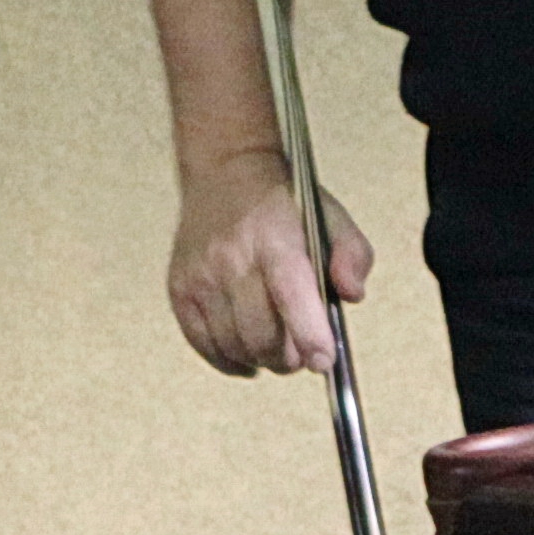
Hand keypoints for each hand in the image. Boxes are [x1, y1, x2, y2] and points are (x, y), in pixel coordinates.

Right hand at [167, 146, 372, 376]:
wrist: (225, 172)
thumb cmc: (285, 203)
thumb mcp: (330, 215)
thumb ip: (352, 254)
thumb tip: (353, 295)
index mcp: (275, 238)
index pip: (291, 295)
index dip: (308, 335)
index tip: (323, 362)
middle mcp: (232, 258)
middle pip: (260, 333)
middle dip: (288, 357)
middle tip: (302, 357)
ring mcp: (201, 276)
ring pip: (233, 344)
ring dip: (261, 360)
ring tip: (278, 352)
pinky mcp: (180, 289)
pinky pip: (203, 344)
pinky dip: (229, 360)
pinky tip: (249, 358)